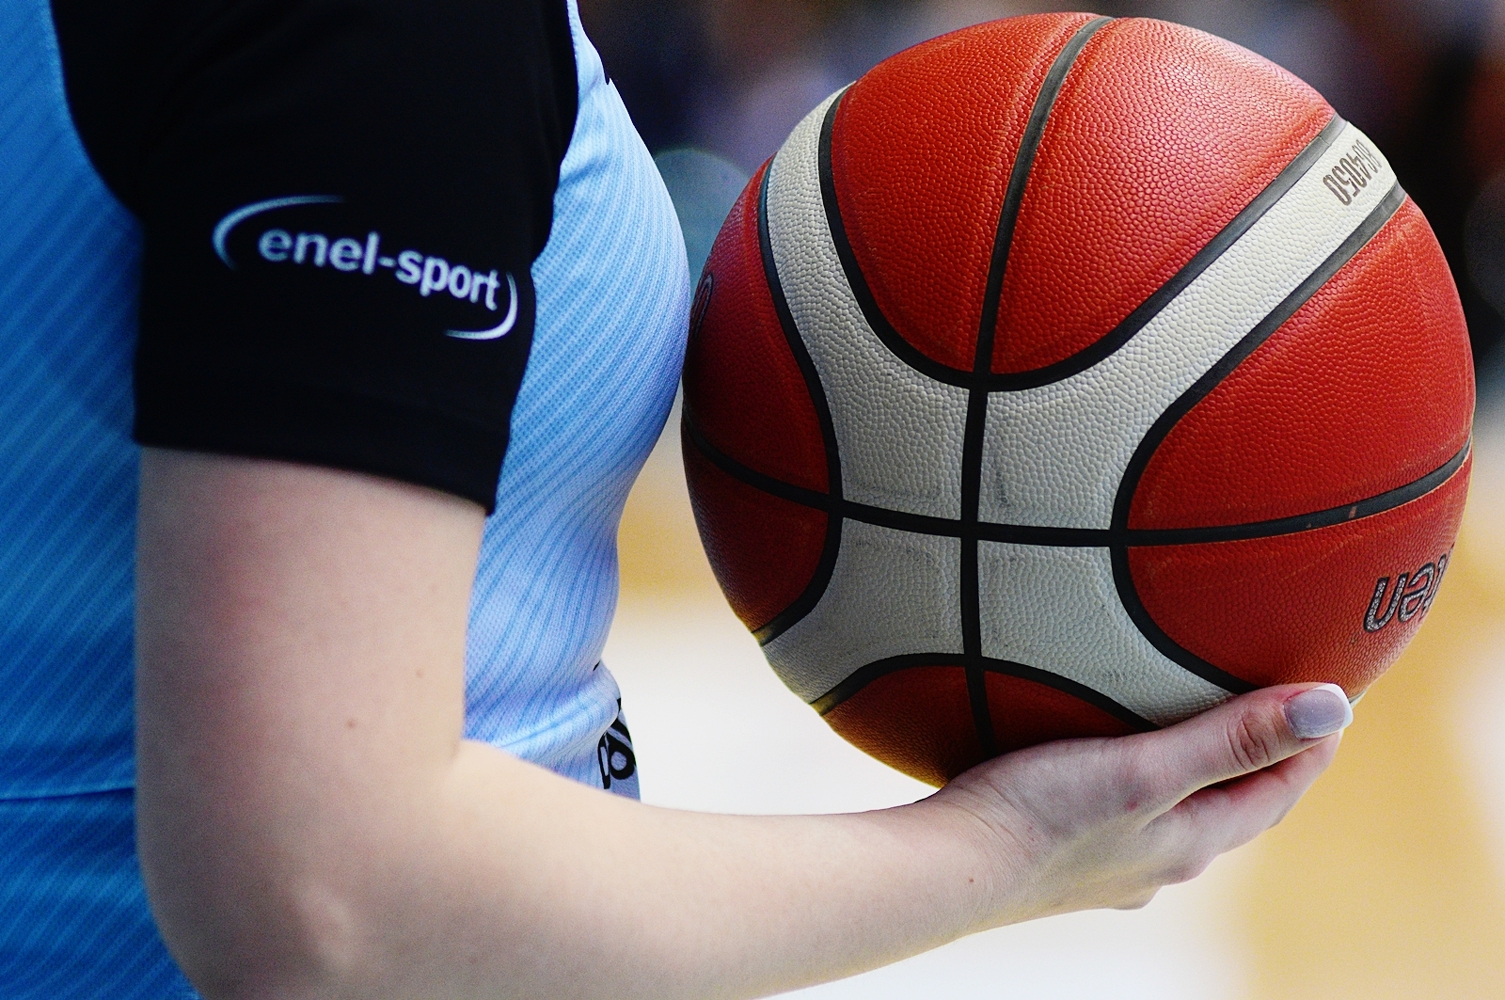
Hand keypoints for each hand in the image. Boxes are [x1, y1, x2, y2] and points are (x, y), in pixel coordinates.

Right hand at [933, 683, 1350, 925]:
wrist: (948, 869)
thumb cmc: (1041, 814)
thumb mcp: (1145, 768)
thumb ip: (1231, 738)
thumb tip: (1334, 707)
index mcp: (1191, 842)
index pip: (1277, 791)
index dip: (1310, 745)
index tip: (1333, 697)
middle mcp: (1160, 861)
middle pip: (1233, 806)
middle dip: (1263, 760)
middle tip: (1279, 706)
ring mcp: (1112, 865)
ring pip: (1178, 814)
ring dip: (1201, 773)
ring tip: (1200, 726)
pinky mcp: (1066, 858)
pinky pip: (1125, 813)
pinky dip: (1142, 782)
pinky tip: (1107, 763)